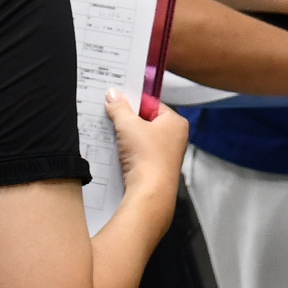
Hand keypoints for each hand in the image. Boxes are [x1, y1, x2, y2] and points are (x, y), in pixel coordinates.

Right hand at [104, 88, 188, 205]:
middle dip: (128, 120)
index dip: (133, 101)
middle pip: (146, 120)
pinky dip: (127, 151)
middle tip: (112, 117)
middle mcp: (174, 137)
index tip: (117, 100)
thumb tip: (114, 95)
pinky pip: (138, 153)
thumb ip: (119, 107)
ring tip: (113, 135)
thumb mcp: (128, 125)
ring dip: (126, 137)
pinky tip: (117, 152)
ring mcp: (165, 154)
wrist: (149, 192)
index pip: (152, 103)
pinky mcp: (154, 168)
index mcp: (175, 122)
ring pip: (141, 138)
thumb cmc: (149, 159)